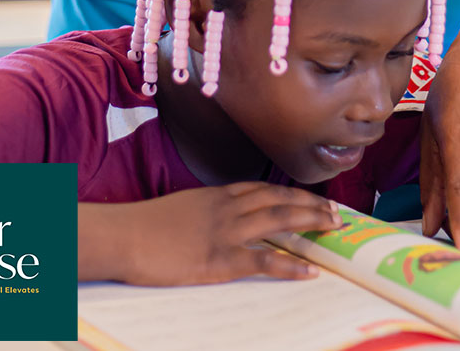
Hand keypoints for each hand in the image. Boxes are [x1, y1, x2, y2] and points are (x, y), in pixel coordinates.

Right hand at [104, 183, 342, 285]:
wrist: (121, 236)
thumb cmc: (142, 225)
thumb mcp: (179, 208)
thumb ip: (203, 210)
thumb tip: (214, 217)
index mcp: (216, 195)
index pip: (264, 189)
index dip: (292, 193)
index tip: (313, 197)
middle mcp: (227, 207)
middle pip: (280, 200)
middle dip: (312, 204)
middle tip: (337, 211)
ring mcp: (226, 232)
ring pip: (280, 221)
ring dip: (311, 223)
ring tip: (334, 228)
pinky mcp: (220, 259)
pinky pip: (264, 260)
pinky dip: (291, 265)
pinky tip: (310, 271)